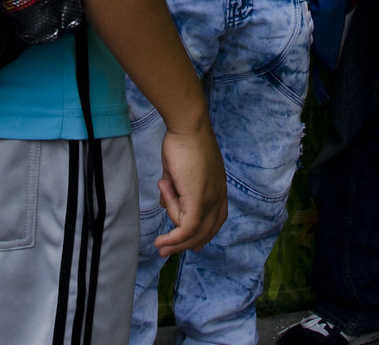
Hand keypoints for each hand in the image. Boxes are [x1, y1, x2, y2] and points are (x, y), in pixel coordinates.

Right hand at [153, 117, 226, 254]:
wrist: (188, 127)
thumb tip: (164, 203)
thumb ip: (174, 189)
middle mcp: (219, 196)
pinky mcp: (198, 201)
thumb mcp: (177, 171)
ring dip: (175, 241)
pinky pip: (186, 228)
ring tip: (159, 245)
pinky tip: (161, 243)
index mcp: (218, 188)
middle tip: (166, 251)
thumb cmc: (182, 142)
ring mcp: (211, 200)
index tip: (193, 245)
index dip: (205, 234)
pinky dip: (174, 239)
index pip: (216, 219)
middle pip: (207, 231)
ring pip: (193, 231)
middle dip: (187, 245)